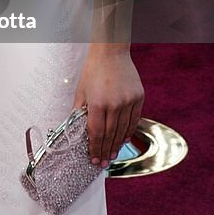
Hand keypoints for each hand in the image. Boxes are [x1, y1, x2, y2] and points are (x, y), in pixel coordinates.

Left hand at [73, 47, 143, 168]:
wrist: (111, 52)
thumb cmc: (94, 70)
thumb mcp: (81, 90)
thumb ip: (79, 111)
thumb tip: (76, 130)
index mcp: (97, 102)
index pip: (96, 133)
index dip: (95, 148)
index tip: (94, 159)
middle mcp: (114, 104)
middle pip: (110, 135)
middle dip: (105, 151)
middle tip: (103, 162)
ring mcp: (128, 101)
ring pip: (123, 130)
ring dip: (117, 145)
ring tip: (112, 155)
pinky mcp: (138, 97)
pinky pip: (134, 120)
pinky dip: (128, 132)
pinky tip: (123, 140)